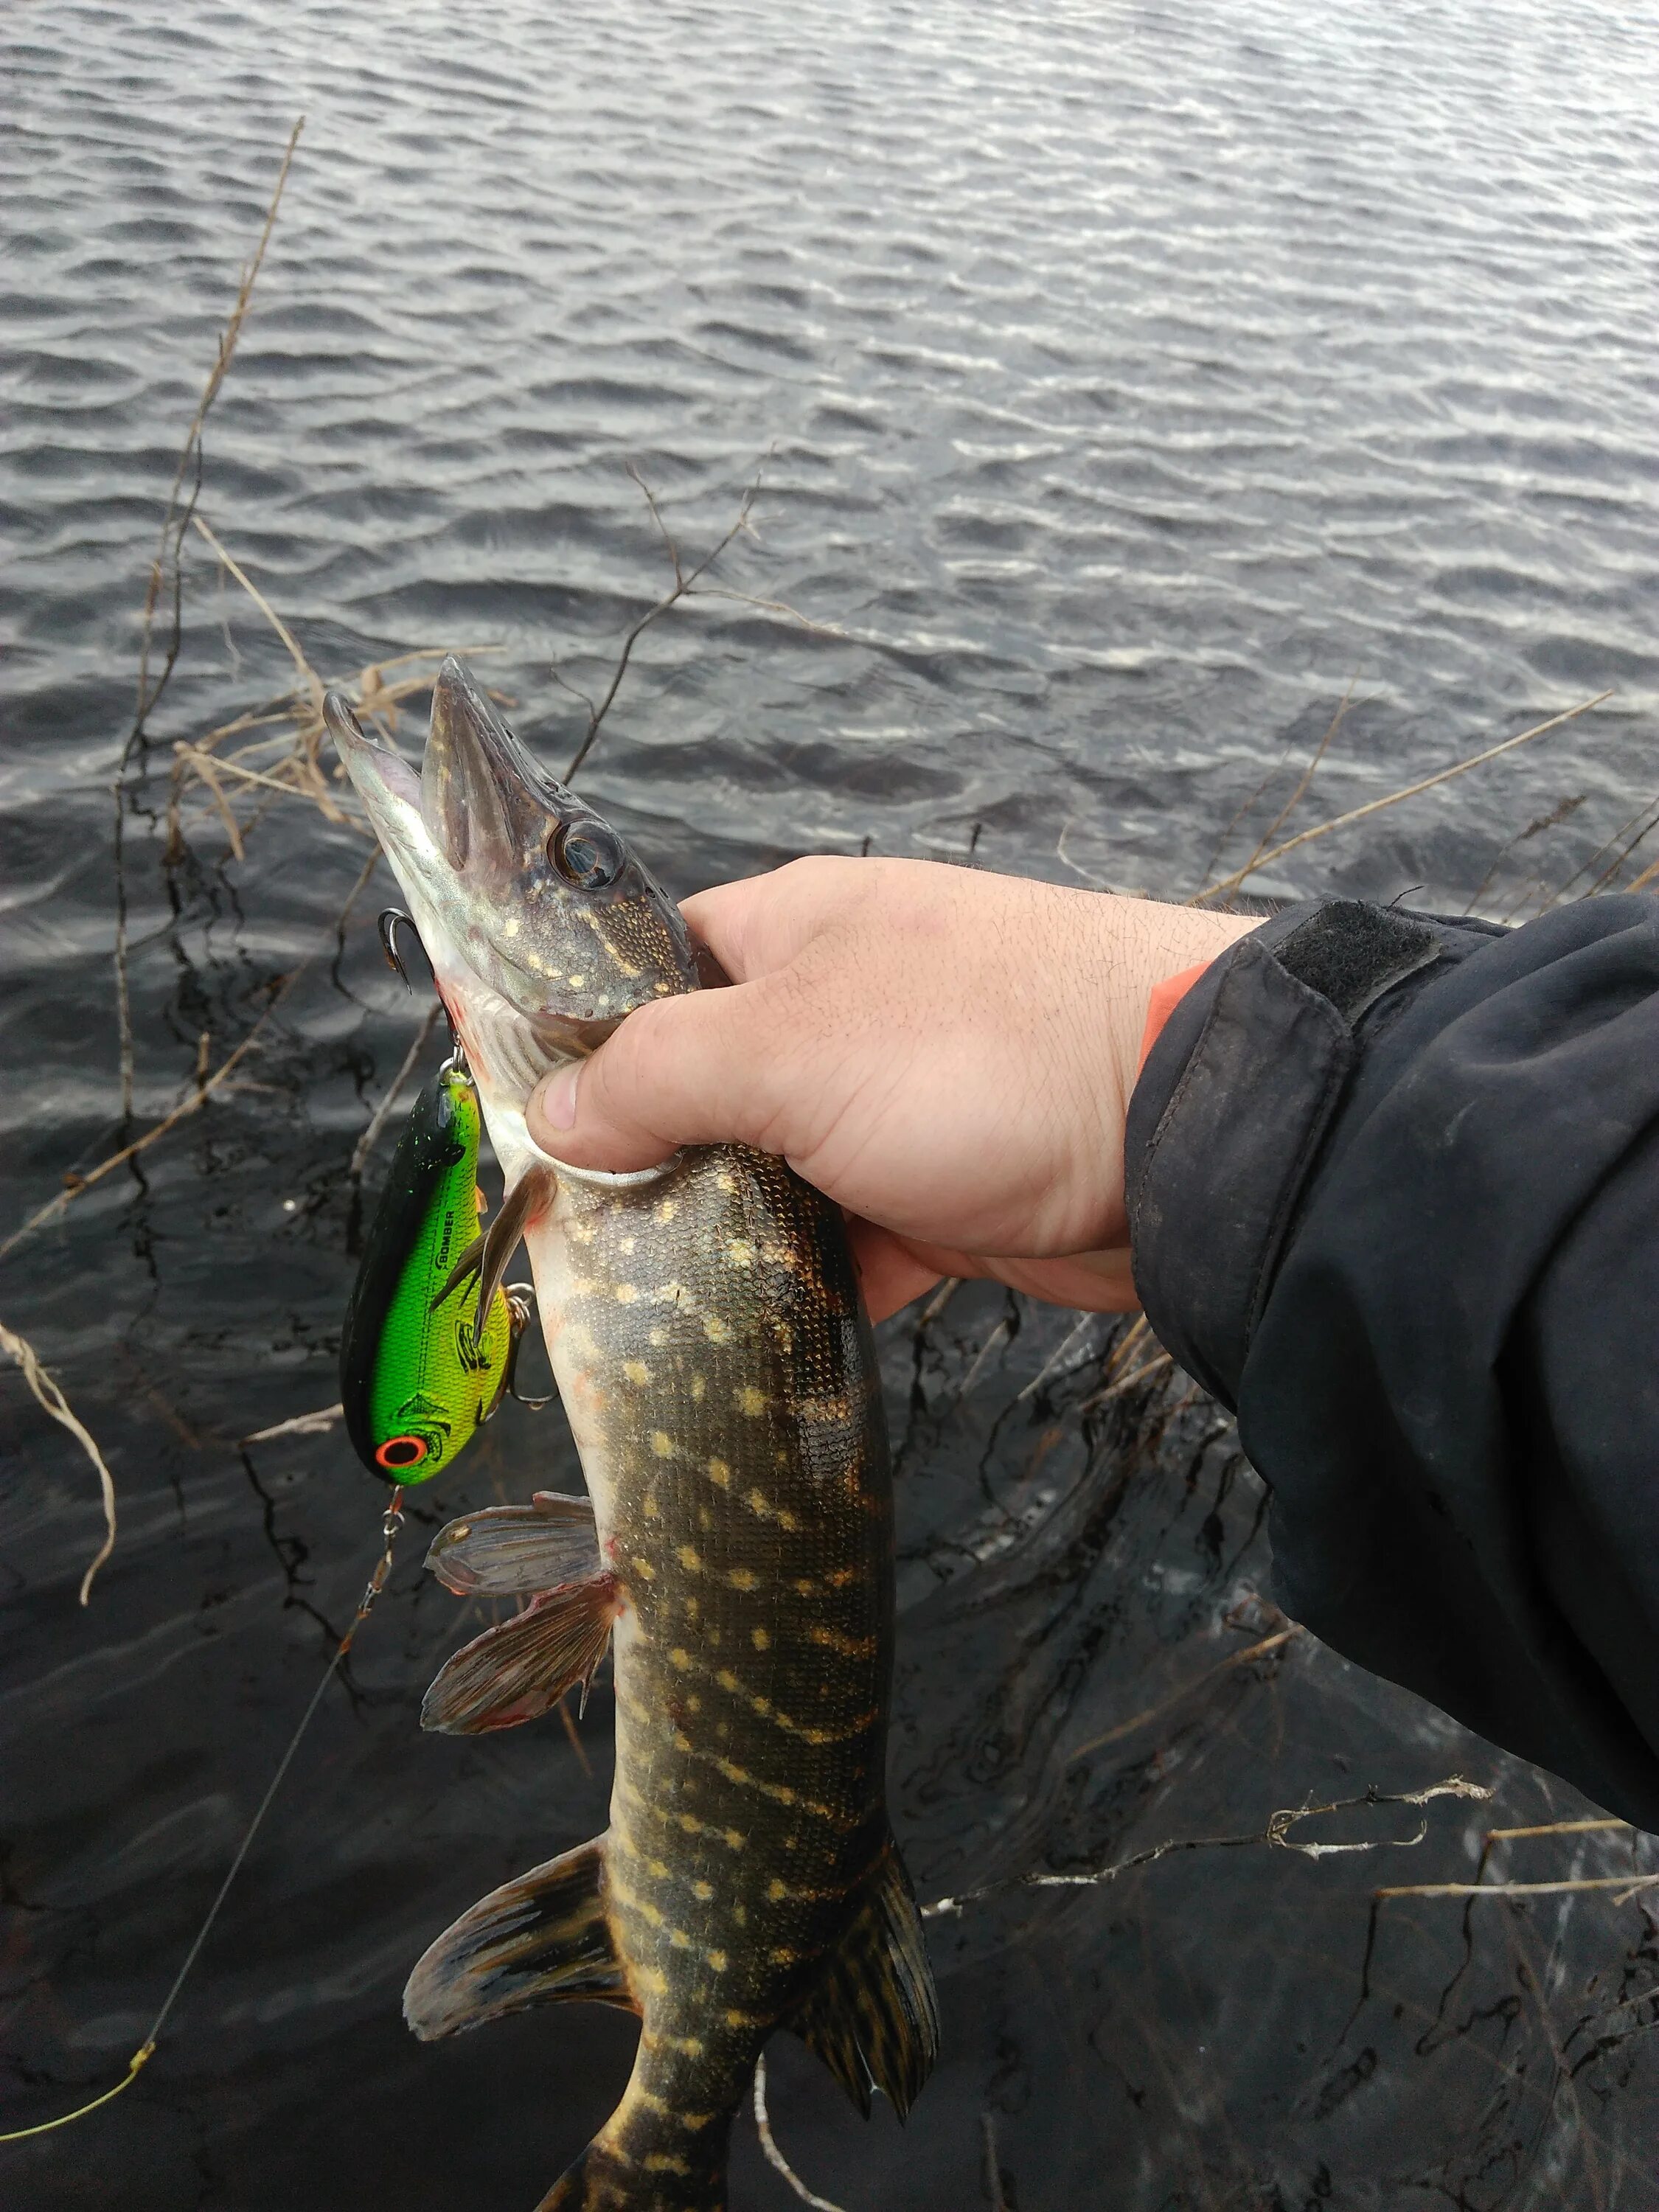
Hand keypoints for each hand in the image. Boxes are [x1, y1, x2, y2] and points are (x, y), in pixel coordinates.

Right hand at [526, 857, 1254, 1321]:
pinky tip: (749, 1336)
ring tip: (642, 1305)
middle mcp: (837, 1011)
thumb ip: (657, 1074)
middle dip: (646, 1163)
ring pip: (769, 1178)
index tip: (524, 1123)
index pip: (649, 969)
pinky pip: (845, 1247)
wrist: (1188, 1135)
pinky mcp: (942, 1199)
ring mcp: (892, 1108)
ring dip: (722, 1237)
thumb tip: (552, 1112)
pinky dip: (806, 1287)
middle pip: (702, 1087)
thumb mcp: (786, 1045)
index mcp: (792, 932)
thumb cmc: (980, 1049)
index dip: (582, 1038)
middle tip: (572, 1243)